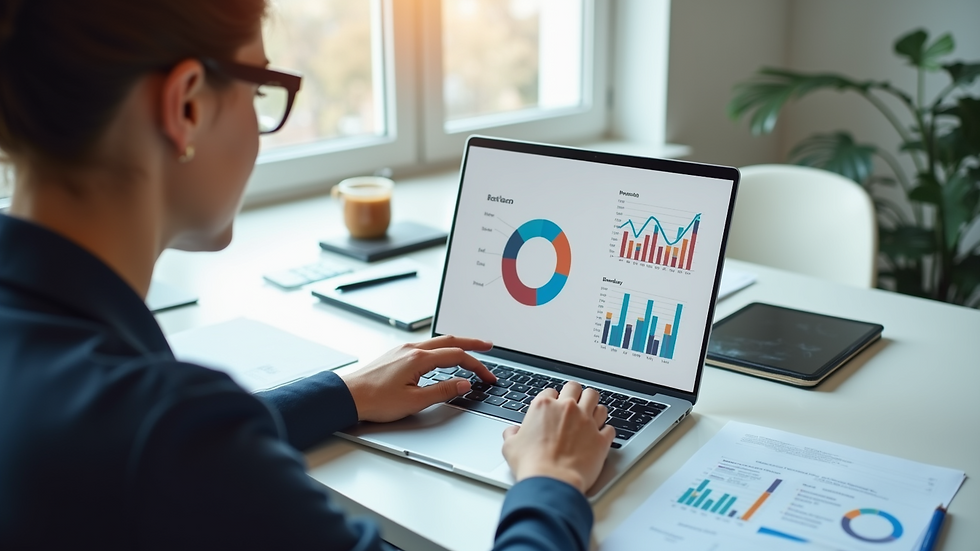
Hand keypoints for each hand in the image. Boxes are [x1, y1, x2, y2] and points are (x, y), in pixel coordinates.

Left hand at [340, 335, 494, 422]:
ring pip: (437, 341)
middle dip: (472, 343)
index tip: (488, 376)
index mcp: (419, 359)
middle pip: (450, 340)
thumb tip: (465, 384)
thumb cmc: (376, 400)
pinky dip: (440, 348)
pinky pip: (425, 345)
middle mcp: (412, 349)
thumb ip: (443, 391)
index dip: (477, 366)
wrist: (347, 396)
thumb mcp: (415, 401)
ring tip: (469, 348)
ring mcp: (403, 350)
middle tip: (488, 346)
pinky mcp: (396, 354)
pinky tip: (441, 355)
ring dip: (456, 344)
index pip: (457, 356)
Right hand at [501, 382, 615, 493]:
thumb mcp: (510, 446)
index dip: (551, 400)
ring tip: (590, 416)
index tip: (552, 409)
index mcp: (544, 406)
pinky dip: (606, 431)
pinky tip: (600, 436)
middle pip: (576, 388)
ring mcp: (587, 422)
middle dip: (575, 394)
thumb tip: (513, 432)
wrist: (552, 481)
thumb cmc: (531, 464)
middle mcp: (568, 409)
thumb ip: (512, 434)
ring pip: (597, 402)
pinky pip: (610, 428)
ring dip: (593, 408)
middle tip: (574, 404)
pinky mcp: (601, 439)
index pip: (551, 391)